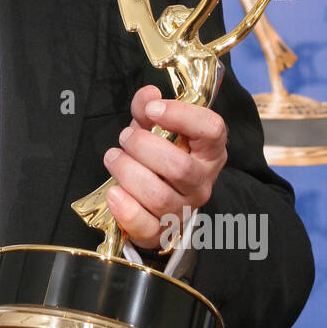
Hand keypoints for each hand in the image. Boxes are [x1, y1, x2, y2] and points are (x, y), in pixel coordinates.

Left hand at [102, 85, 227, 251]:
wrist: (157, 202)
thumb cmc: (159, 157)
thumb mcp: (156, 128)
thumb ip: (149, 108)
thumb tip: (148, 95)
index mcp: (209, 151)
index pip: (212, 129)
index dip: (181, 115)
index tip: (153, 109)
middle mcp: (202, 182)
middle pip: (178, 166)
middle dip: (142, 147)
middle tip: (125, 138)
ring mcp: (184, 209)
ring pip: (157, 195)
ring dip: (127, 172)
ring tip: (114, 158)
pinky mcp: (162, 232)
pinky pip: (145, 225)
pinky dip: (124, 208)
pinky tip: (114, 192)